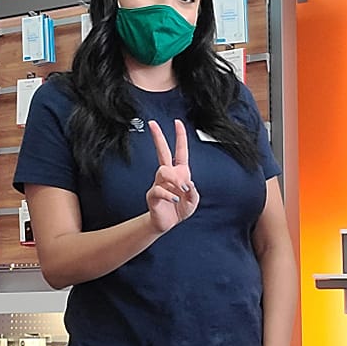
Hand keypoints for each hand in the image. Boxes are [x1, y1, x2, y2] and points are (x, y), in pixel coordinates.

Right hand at [145, 119, 198, 233]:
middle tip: (152, 123)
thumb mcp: (193, 200)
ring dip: (175, 179)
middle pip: (162, 151)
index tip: (178, 122)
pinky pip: (159, 190)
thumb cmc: (180, 209)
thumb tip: (187, 183)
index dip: (180, 136)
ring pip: (163, 171)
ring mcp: (159, 183)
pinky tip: (175, 200)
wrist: (167, 223)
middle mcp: (167, 174)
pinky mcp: (153, 195)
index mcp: (180, 172)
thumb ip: (193, 192)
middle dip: (158, 137)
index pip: (180, 151)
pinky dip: (169, 195)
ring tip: (181, 189)